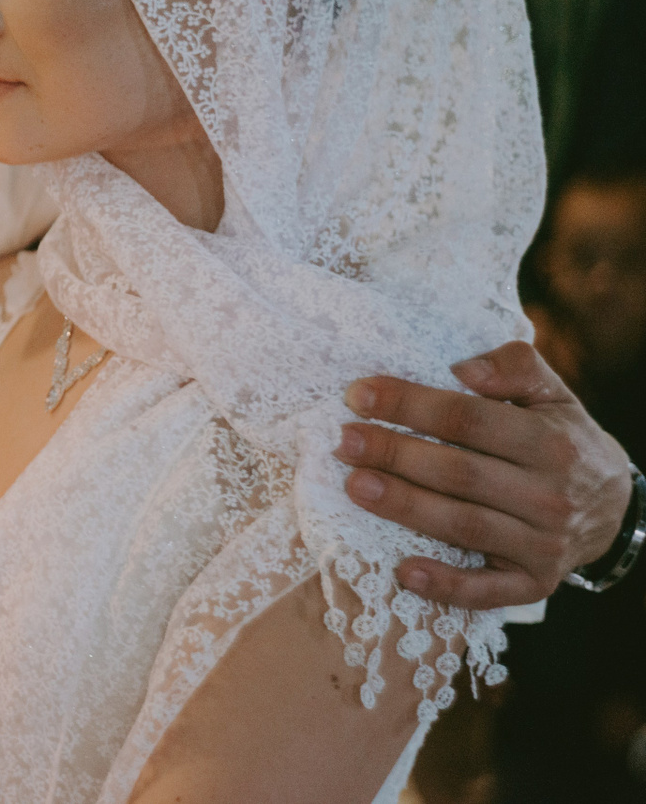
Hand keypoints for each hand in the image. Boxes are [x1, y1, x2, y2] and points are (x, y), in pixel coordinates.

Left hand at [335, 340, 634, 607]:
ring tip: (354, 486)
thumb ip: (515, 368)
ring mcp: (543, 545)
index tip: (358, 395)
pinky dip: (445, 585)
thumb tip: (464, 369)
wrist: (614, 509)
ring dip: (406, 508)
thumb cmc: (562, 439)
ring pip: (464, 526)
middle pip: (459, 473)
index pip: (468, 420)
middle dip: (396, 455)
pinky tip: (403, 572)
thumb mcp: (553, 395)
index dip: (410, 405)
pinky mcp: (534, 584)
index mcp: (549, 443)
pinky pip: (487, 591)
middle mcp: (550, 496)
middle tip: (344, 441)